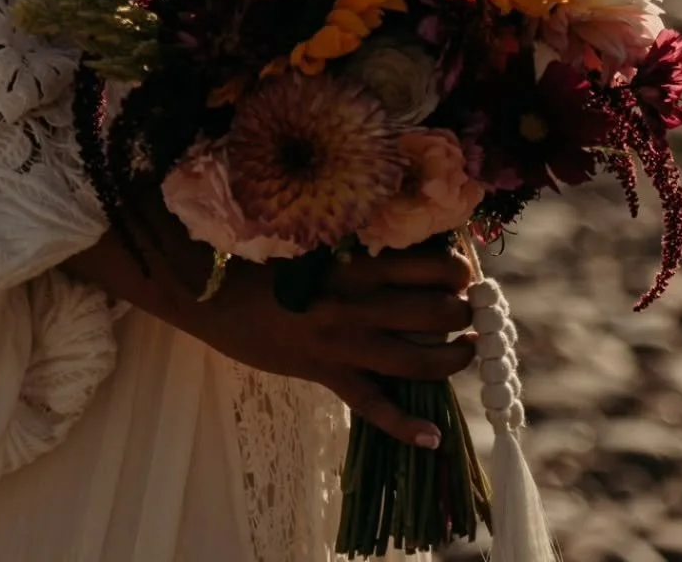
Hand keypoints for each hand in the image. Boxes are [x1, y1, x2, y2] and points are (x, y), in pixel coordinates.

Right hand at [66, 203, 474, 447]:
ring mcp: (342, 343)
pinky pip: (374, 405)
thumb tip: (389, 246)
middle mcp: (355, 303)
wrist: (210, 294)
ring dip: (451, 359)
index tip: (466, 270)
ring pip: (416, 358)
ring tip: (466, 352)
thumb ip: (348, 249)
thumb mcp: (308, 245)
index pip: (421, 265)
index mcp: (352, 264)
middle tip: (471, 313)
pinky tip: (433, 436)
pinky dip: (407, 425)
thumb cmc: (258, 263)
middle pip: (431, 311)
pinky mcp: (326, 374)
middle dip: (462, 313)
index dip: (455, 270)